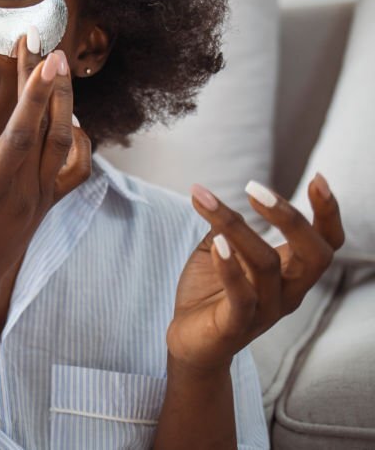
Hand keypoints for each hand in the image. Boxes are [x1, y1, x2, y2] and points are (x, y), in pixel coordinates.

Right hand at [0, 40, 92, 300]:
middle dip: (48, 83)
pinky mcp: (47, 203)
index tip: (44, 60)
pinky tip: (69, 118)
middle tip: (43, 43)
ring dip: (63, 102)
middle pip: (47, 128)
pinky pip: (75, 168)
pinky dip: (79, 140)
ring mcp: (41, 198)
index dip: (34, 96)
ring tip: (54, 67)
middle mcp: (25, 192)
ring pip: (65, 143)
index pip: (20, 134)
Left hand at [167, 176, 344, 371]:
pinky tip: (216, 242)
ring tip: (207, 202)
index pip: (327, 243)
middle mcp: (288, 292)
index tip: (317, 178)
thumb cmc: (210, 291)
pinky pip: (242, 297)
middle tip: (254, 189)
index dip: (328, 212)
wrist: (190, 341)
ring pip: (267, 265)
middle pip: (316, 255)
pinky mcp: (237, 326)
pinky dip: (230, 268)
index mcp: (291, 273)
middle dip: (291, 218)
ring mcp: (266, 311)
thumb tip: (213, 195)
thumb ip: (224, 226)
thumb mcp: (219, 250)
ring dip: (236, 228)